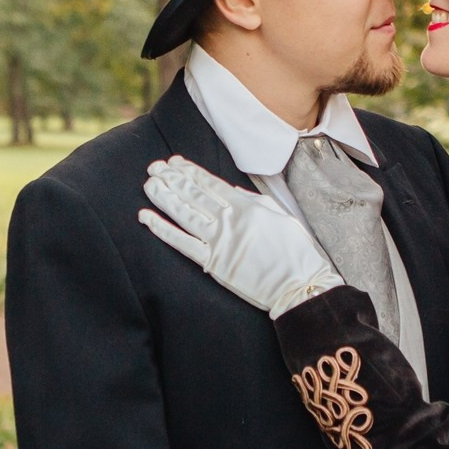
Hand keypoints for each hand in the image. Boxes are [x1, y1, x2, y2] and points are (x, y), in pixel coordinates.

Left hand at [139, 156, 344, 316]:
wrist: (302, 285)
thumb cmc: (297, 252)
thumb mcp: (279, 215)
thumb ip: (252, 201)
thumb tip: (230, 191)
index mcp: (246, 206)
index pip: (209, 183)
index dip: (189, 171)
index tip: (173, 162)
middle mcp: (229, 220)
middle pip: (193, 194)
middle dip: (171, 178)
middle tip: (154, 168)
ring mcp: (219, 241)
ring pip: (183, 213)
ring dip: (164, 197)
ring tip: (149, 184)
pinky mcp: (213, 263)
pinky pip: (181, 243)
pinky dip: (162, 229)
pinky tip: (147, 217)